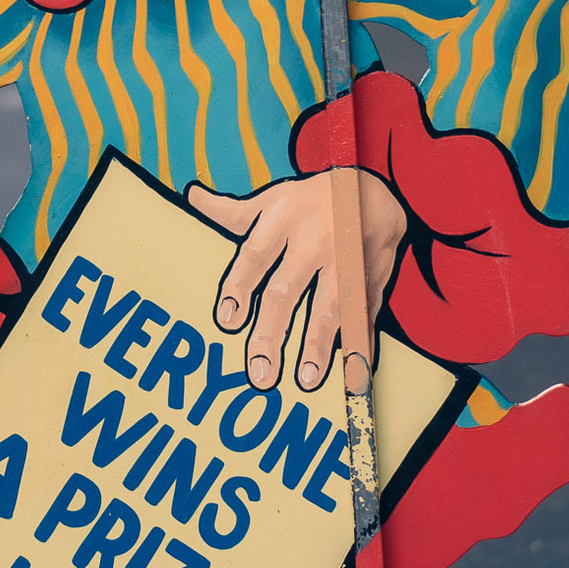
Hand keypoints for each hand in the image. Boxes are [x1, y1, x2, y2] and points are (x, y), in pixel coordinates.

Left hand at [189, 169, 406, 393]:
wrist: (375, 187)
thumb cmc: (312, 200)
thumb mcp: (273, 198)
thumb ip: (233, 211)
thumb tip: (192, 196)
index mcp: (282, 219)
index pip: (254, 256)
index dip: (238, 288)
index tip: (227, 322)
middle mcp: (313, 239)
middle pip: (286, 291)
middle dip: (271, 333)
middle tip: (260, 374)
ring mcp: (346, 258)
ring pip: (329, 307)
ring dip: (318, 346)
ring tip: (305, 380)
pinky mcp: (372, 275)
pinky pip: (365, 314)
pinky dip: (361, 344)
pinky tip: (353, 373)